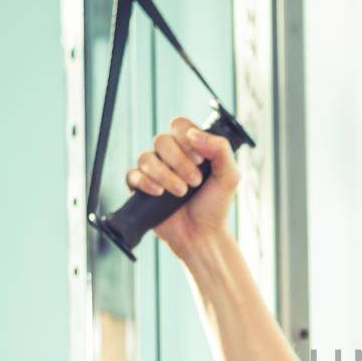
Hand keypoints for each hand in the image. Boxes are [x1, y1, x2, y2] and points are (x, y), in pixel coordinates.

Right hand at [122, 115, 241, 256]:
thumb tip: (194, 134)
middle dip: (179, 161)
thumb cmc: (215, 206)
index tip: (201, 160)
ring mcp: (154, 171)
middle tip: (195, 182)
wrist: (202, 235)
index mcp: (190, 148)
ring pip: (146, 157)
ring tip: (181, 192)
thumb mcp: (229, 176)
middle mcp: (170, 156)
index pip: (180, 125)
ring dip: (165, 174)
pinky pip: (132, 174)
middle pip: (161, 140)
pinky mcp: (140, 188)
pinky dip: (145, 182)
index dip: (187, 138)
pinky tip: (159, 193)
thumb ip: (220, 149)